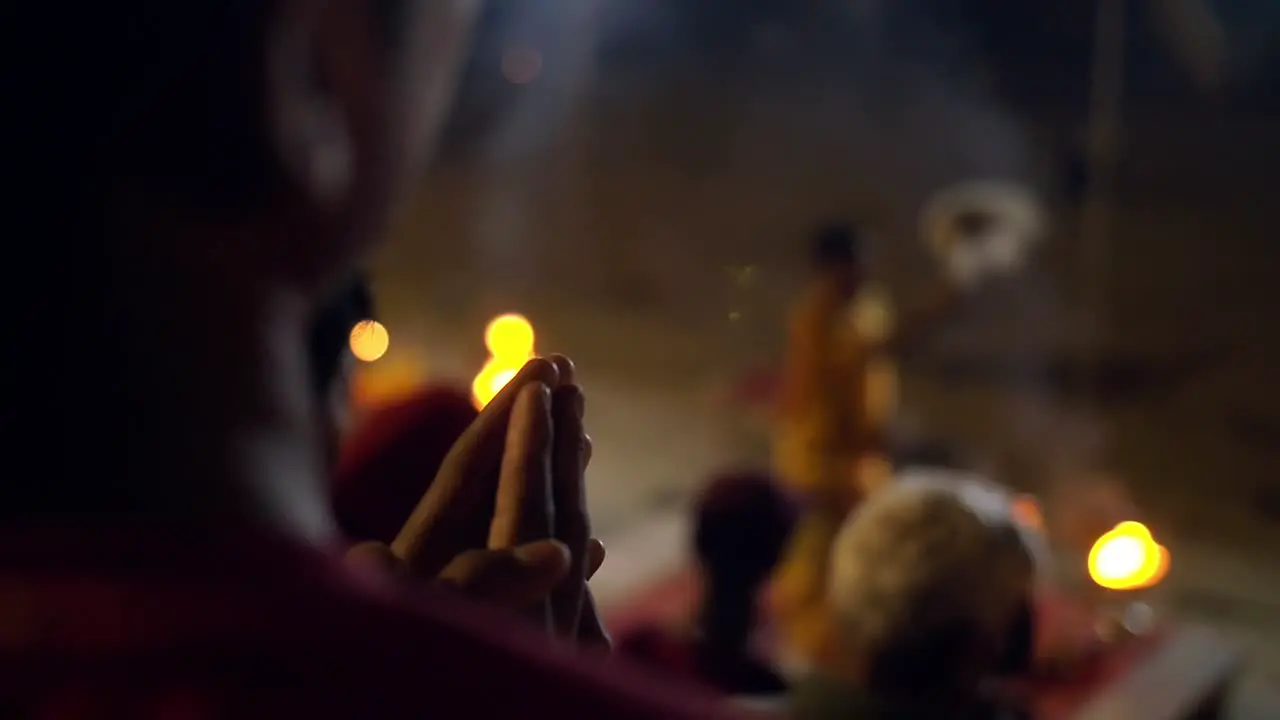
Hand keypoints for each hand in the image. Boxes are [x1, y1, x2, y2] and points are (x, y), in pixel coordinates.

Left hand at [378, 355, 606, 645]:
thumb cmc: (384, 680)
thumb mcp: (426, 627)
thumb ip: (480, 588)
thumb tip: (562, 551)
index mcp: (409, 562)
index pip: (467, 467)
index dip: (508, 414)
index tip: (551, 365)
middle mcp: (422, 574)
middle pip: (483, 483)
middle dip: (529, 428)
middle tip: (568, 374)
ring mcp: (439, 606)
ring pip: (502, 527)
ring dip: (544, 481)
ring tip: (585, 442)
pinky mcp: (463, 640)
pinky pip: (513, 585)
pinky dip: (549, 553)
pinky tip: (586, 548)